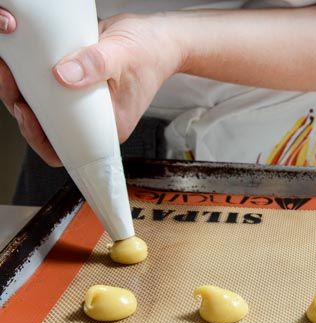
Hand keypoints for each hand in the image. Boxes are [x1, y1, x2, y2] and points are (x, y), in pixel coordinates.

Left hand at [0, 9, 181, 166]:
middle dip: (23, 110)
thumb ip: (95, 64)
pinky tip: (19, 69)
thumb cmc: (150, 51)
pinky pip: (48, 94)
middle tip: (11, 83)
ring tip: (10, 73)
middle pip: (49, 131)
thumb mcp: (123, 54)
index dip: (40, 137)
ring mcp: (84, 106)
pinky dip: (29, 83)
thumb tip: (63, 76)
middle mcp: (94, 121)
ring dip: (21, 95)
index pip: (68, 149)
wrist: (159, 38)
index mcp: (108, 127)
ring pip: (44, 112)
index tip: (26, 112)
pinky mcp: (76, 88)